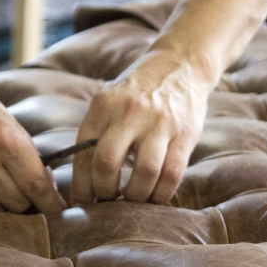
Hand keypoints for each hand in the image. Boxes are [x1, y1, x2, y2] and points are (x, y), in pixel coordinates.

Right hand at [0, 81, 66, 212]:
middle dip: (27, 202)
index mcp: (4, 140)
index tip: (58, 209)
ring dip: (2, 204)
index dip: (51, 203)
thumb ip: (29, 156)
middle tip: (24, 191)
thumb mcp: (9, 123)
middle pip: (18, 204)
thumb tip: (49, 192)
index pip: (37, 186)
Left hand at [70, 52, 210, 204]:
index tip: (82, 202)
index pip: (84, 152)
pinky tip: (154, 196)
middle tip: (108, 200)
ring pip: (144, 173)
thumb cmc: (138, 91)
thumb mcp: (109, 100)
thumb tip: (82, 181)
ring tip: (132, 198)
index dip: (80, 185)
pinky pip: (172, 174)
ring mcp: (160, 123)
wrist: (181, 64)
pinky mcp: (186, 134)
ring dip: (135, 196)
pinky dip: (161, 194)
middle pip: (107, 163)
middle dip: (104, 192)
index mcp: (104, 105)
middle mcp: (130, 112)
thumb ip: (96, 132)